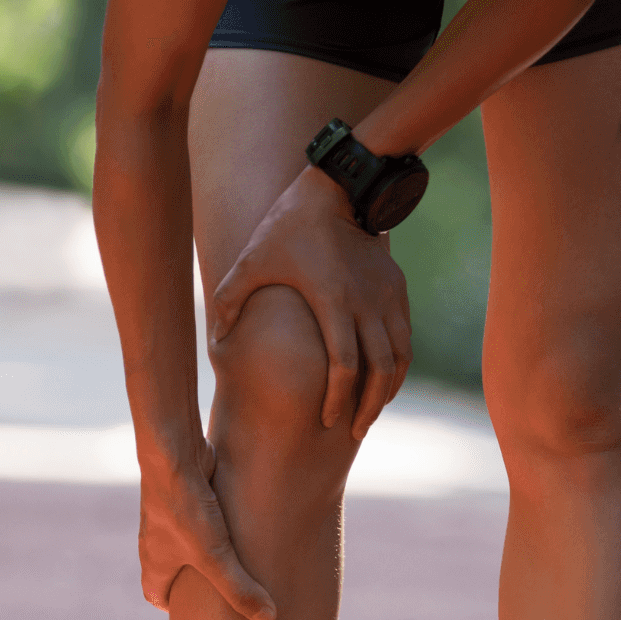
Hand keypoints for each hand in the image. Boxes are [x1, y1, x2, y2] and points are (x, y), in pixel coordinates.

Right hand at [138, 443, 275, 619]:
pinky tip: (242, 524)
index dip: (176, 608)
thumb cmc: (184, 510)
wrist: (173, 454)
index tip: (198, 615)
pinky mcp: (187, 494)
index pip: (156, 594)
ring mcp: (170, 515)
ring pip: (188, 542)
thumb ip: (240, 589)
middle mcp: (157, 540)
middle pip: (174, 569)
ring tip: (238, 559)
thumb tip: (268, 619)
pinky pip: (201, 516)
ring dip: (208, 551)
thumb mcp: (216, 558)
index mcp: (155, 563)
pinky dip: (217, 524)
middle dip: (197, 582)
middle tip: (223, 592)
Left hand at [205, 167, 413, 439]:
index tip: (326, 420)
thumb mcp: (251, 259)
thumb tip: (215, 340)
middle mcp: (367, 303)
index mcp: (333, 301)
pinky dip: (398, 364)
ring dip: (388, 389)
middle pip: (379, 370)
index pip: (344, 366)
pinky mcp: (397, 288)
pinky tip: (384, 379)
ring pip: (400, 357)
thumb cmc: (289, 226)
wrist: (339, 188)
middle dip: (368, 407)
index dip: (338, 399)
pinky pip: (405, 337)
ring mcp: (387, 296)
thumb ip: (228, 300)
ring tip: (372, 411)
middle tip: (354, 431)